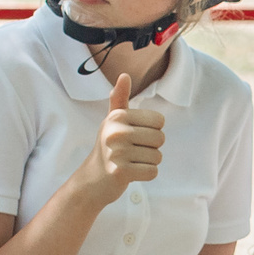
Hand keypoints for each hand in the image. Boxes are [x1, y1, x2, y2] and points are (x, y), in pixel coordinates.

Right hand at [85, 73, 164, 188]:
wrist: (93, 179)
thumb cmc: (108, 146)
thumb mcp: (112, 121)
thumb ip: (120, 99)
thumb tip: (124, 75)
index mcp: (118, 116)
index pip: (159, 120)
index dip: (152, 130)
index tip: (135, 136)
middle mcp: (117, 131)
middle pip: (160, 138)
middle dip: (151, 148)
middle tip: (132, 152)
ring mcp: (118, 153)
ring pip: (157, 157)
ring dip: (148, 162)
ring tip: (130, 162)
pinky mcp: (121, 172)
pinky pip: (152, 172)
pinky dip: (146, 175)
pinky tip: (131, 173)